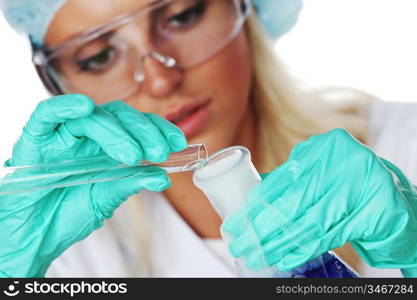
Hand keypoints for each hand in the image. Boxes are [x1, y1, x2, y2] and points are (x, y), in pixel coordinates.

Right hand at [0, 95, 186, 276]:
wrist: (33, 236)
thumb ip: (132, 182)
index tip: (177, 142)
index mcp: (105, 145)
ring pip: (91, 116)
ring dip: (116, 130)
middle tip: (159, 151)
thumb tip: (163, 176)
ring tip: (132, 154)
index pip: (135, 125)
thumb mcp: (106, 198)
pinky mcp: (35, 140)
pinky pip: (46, 115)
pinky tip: (84, 108)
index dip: (158, 128)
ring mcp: (61, 135)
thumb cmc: (66, 214)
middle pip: (118, 115)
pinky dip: (64, 108)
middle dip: (143, 130)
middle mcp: (86, 136)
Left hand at [221, 129, 416, 276]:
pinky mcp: (377, 213)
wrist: (397, 203)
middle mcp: (347, 161)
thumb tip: (253, 196)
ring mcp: (365, 186)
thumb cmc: (351, 187)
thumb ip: (293, 179)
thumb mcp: (322, 174)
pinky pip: (332, 236)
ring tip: (256, 254)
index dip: (258, 202)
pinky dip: (305, 249)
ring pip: (311, 221)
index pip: (285, 178)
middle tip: (239, 242)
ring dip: (279, 241)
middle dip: (263, 225)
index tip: (238, 220)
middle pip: (295, 201)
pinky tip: (284, 257)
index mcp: (328, 147)